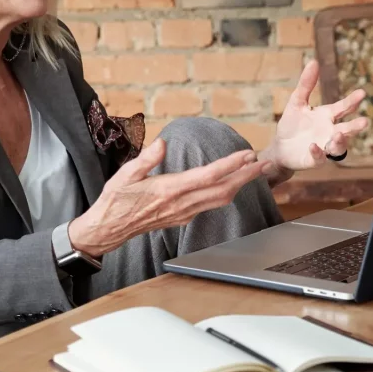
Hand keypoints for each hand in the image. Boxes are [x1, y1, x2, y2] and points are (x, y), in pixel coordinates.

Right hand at [68, 138, 269, 256]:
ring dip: (240, 185)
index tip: (247, 155)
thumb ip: (145, 159)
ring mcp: (183, 213)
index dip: (230, 165)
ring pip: (219, 200)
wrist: (108, 229)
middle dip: (246, 177)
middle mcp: (180, 203)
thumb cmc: (115, 200)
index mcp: (168, 189)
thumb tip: (162, 143)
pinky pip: (210, 205)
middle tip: (264, 163)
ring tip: (254, 172)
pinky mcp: (182, 217)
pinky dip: (226, 193)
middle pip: (222, 190)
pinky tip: (231, 185)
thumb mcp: (124, 175)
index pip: (207, 176)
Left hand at [259, 60, 368, 180]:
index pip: (343, 108)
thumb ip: (306, 84)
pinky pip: (320, 158)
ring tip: (339, 134)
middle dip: (355, 126)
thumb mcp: (297, 102)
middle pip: (347, 129)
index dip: (352, 101)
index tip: (362, 93)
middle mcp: (330, 132)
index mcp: (327, 116)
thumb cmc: (291, 125)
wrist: (279, 148)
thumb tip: (314, 61)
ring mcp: (324, 146)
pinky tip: (313, 146)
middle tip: (364, 122)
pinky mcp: (314, 159)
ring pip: (338, 146)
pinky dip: (318, 152)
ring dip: (340, 141)